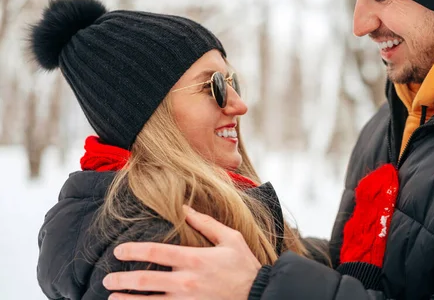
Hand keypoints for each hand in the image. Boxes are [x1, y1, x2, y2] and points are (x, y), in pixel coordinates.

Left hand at [102, 206, 261, 299]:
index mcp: (195, 259)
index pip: (156, 253)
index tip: (118, 251)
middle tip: (107, 279)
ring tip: (111, 297)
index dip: (133, 251)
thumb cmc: (244, 265)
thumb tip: (183, 208)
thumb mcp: (230, 238)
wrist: (259, 295)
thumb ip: (205, 223)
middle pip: (146, 281)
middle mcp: (187, 281)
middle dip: (122, 280)